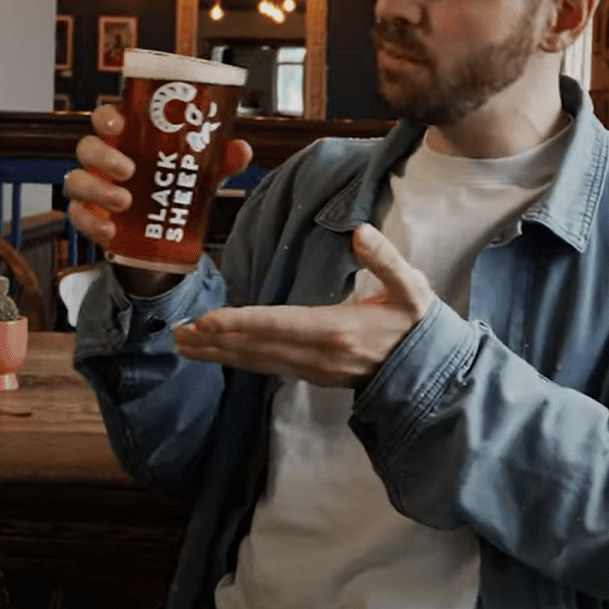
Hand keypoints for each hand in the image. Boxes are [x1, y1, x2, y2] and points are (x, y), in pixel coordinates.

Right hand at [64, 103, 252, 249]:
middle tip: (128, 170)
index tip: (116, 124)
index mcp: (127, 138)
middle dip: (103, 157)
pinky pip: (78, 216)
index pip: (106, 118)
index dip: (105, 117)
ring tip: (124, 202)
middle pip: (87, 147)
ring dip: (97, 190)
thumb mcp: (201, 170)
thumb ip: (221, 158)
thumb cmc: (175, 183)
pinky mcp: (90, 216)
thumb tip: (241, 150)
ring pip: (77, 181)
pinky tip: (109, 230)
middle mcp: (104, 159)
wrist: (164, 231)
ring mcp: (93, 187)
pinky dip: (90, 223)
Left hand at [174, 224, 434, 386]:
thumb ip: (385, 259)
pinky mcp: (314, 376)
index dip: (239, 323)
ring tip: (185, 346)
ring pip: (257, 362)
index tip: (206, 320)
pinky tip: (221, 356)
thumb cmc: (418, 324)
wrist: (431, 371)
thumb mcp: (412, 287)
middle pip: (256, 347)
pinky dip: (239, 361)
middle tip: (177, 335)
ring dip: (220, 354)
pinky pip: (268, 368)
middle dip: (215, 341)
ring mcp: (314, 370)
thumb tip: (358, 232)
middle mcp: (318, 355)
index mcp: (336, 329)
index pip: (277, 324)